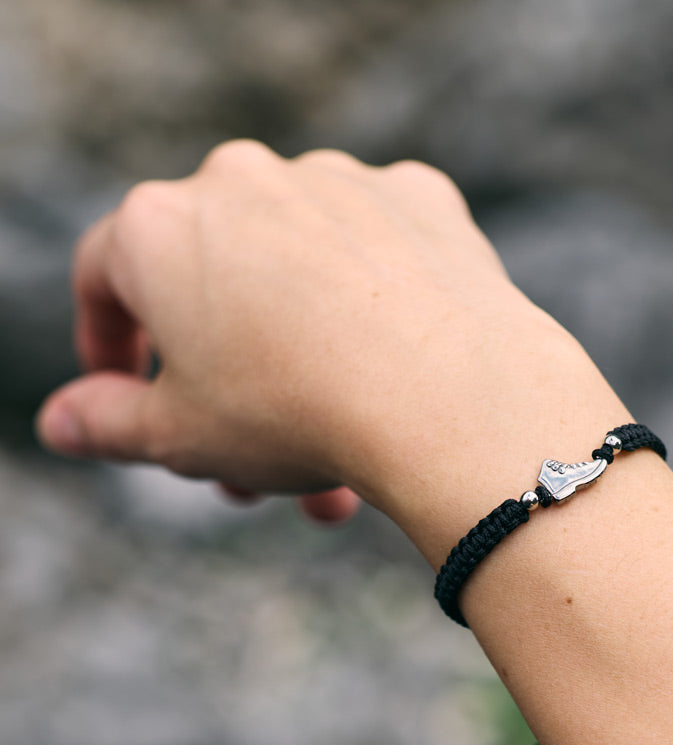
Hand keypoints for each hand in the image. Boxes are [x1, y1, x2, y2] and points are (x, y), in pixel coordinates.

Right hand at [36, 141, 625, 560]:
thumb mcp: (184, 437)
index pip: (106, 279)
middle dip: (231, 390)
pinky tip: (392, 374)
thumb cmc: (299, 413)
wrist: (448, 394)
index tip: (130, 395)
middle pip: (219, 292)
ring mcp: (338, 181)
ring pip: (303, 281)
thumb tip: (62, 421)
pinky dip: (375, 308)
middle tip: (254, 474)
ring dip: (307, 363)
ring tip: (337, 469)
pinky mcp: (418, 197)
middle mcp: (244, 180)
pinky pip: (379, 254)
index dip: (109, 345)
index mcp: (160, 227)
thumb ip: (111, 424)